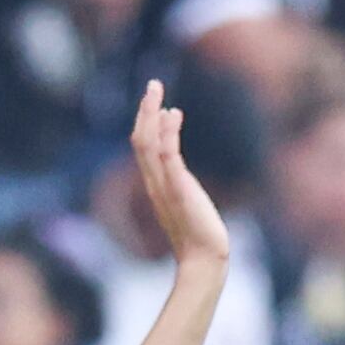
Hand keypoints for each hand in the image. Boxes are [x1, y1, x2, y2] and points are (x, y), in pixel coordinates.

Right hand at [130, 78, 231, 268]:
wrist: (204, 259)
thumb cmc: (198, 235)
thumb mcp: (185, 201)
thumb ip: (179, 182)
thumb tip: (178, 167)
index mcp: (155, 185)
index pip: (142, 147)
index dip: (145, 121)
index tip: (153, 100)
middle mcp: (155, 183)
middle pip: (140, 140)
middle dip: (145, 110)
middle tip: (153, 85)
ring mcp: (165, 187)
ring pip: (148, 144)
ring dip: (151, 115)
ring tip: (157, 92)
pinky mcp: (179, 191)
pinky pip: (168, 158)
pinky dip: (167, 135)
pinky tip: (173, 116)